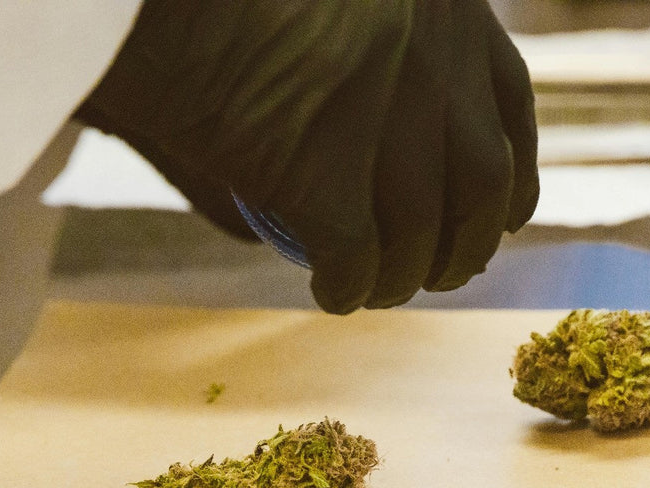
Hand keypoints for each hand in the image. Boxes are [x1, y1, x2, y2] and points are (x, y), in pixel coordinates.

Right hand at [76, 0, 537, 313]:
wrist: (133, 0)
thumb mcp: (316, 14)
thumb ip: (347, 68)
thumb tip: (365, 147)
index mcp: (439, 1)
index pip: (509, 101)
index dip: (516, 170)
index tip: (504, 215)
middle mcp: (431, 49)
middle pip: (483, 177)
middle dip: (473, 242)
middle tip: (444, 274)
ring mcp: (384, 109)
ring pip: (423, 229)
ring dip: (408, 279)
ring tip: (379, 294)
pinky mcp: (324, 168)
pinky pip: (353, 258)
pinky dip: (347, 290)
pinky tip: (329, 297)